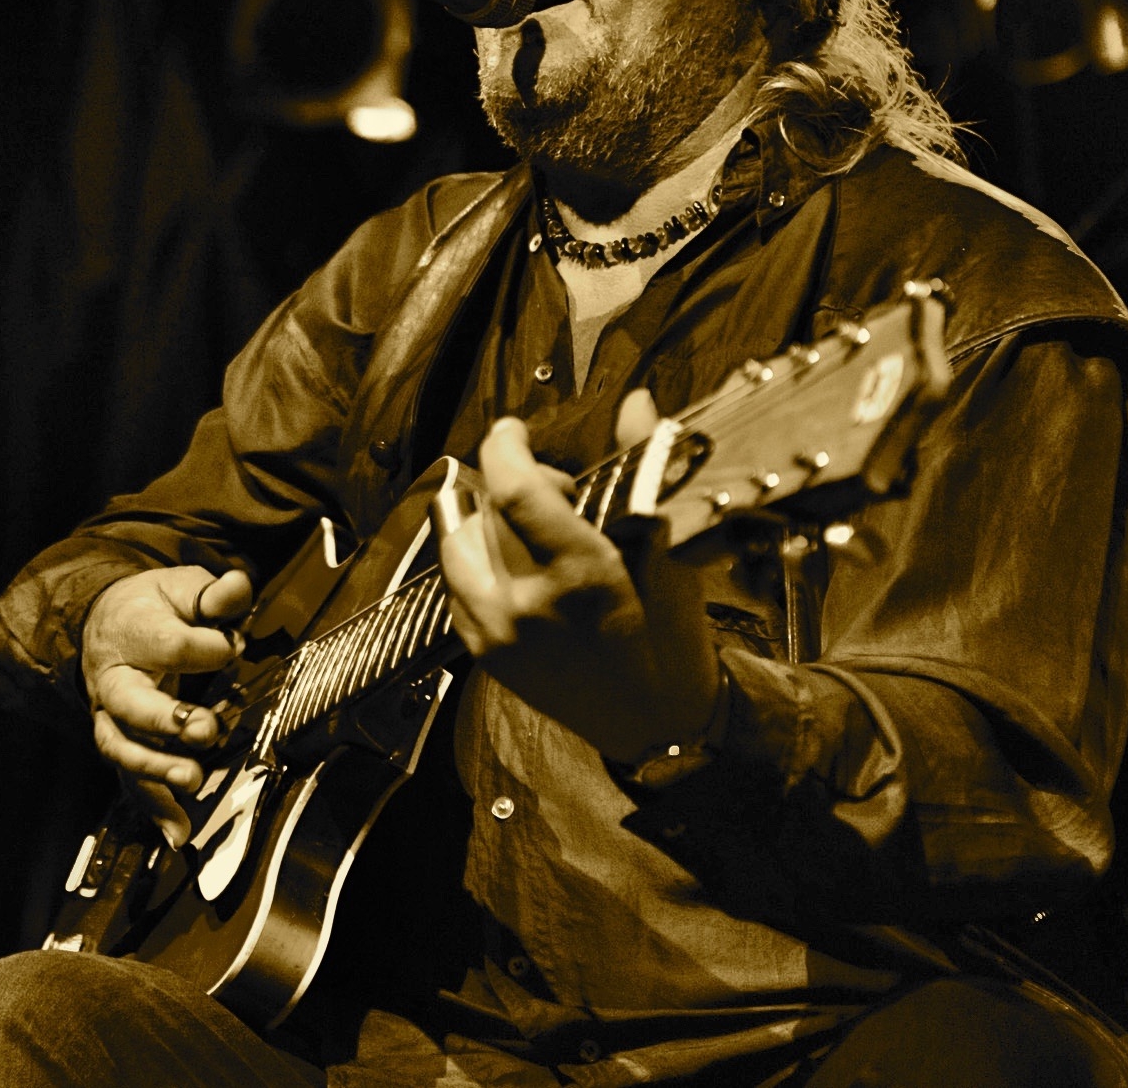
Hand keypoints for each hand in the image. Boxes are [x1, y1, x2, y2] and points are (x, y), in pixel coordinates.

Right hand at [81, 565, 253, 844]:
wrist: (109, 624)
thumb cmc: (156, 608)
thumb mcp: (186, 588)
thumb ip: (215, 594)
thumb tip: (236, 589)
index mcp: (131, 632)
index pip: (167, 644)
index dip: (207, 648)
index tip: (233, 645)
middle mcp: (113, 679)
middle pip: (128, 703)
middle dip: (165, 720)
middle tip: (204, 729)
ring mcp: (111, 717)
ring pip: (121, 747)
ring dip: (156, 768)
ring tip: (192, 781)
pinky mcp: (120, 745)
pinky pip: (130, 781)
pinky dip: (154, 809)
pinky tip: (179, 833)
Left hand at [436, 392, 719, 765]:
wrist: (656, 727)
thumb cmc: (671, 641)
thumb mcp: (672, 555)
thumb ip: (644, 471)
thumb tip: (635, 402)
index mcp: (578, 577)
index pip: (515, 487)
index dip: (507, 443)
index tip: (516, 428)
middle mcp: (524, 605)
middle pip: (489, 508)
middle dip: (514, 481)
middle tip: (556, 489)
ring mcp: (495, 632)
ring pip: (459, 541)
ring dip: (487, 519)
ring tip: (530, 527)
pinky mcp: (480, 653)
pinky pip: (455, 583)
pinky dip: (478, 559)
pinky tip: (516, 563)